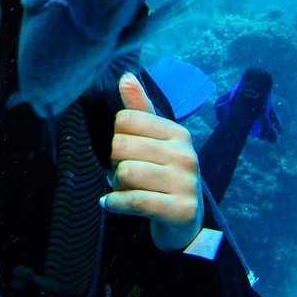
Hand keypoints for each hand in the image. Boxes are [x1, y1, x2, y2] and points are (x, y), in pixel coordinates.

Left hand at [102, 72, 203, 252]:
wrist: (185, 220)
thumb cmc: (163, 174)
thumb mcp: (154, 140)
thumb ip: (139, 109)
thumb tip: (125, 76)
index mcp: (178, 132)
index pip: (125, 119)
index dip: (117, 137)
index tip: (127, 151)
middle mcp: (185, 154)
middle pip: (121, 146)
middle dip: (114, 163)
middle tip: (124, 174)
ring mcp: (185, 183)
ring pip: (126, 173)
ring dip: (116, 185)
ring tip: (124, 189)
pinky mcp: (180, 210)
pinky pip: (134, 200)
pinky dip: (115, 203)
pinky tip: (111, 203)